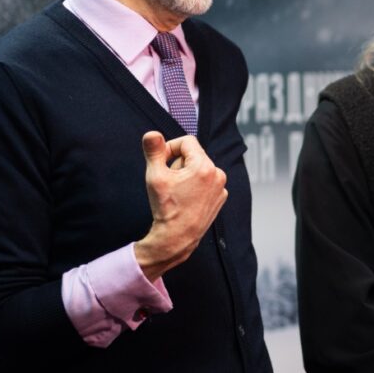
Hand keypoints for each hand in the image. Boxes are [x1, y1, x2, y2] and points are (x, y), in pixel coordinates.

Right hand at [134, 131, 227, 280]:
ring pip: (200, 168)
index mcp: (204, 166)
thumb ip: (154, 151)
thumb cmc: (166, 208)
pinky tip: (186, 199)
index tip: (162, 162)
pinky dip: (196, 185)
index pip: (186, 141)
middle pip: (193, 155)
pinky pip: (206, 182)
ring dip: (187, 174)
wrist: (177, 238)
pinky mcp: (220, 197)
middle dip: (178, 163)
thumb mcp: (155, 176)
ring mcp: (221, 187)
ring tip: (177, 192)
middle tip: (169, 181)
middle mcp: (218, 174)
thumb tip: (152, 134)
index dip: (170, 148)